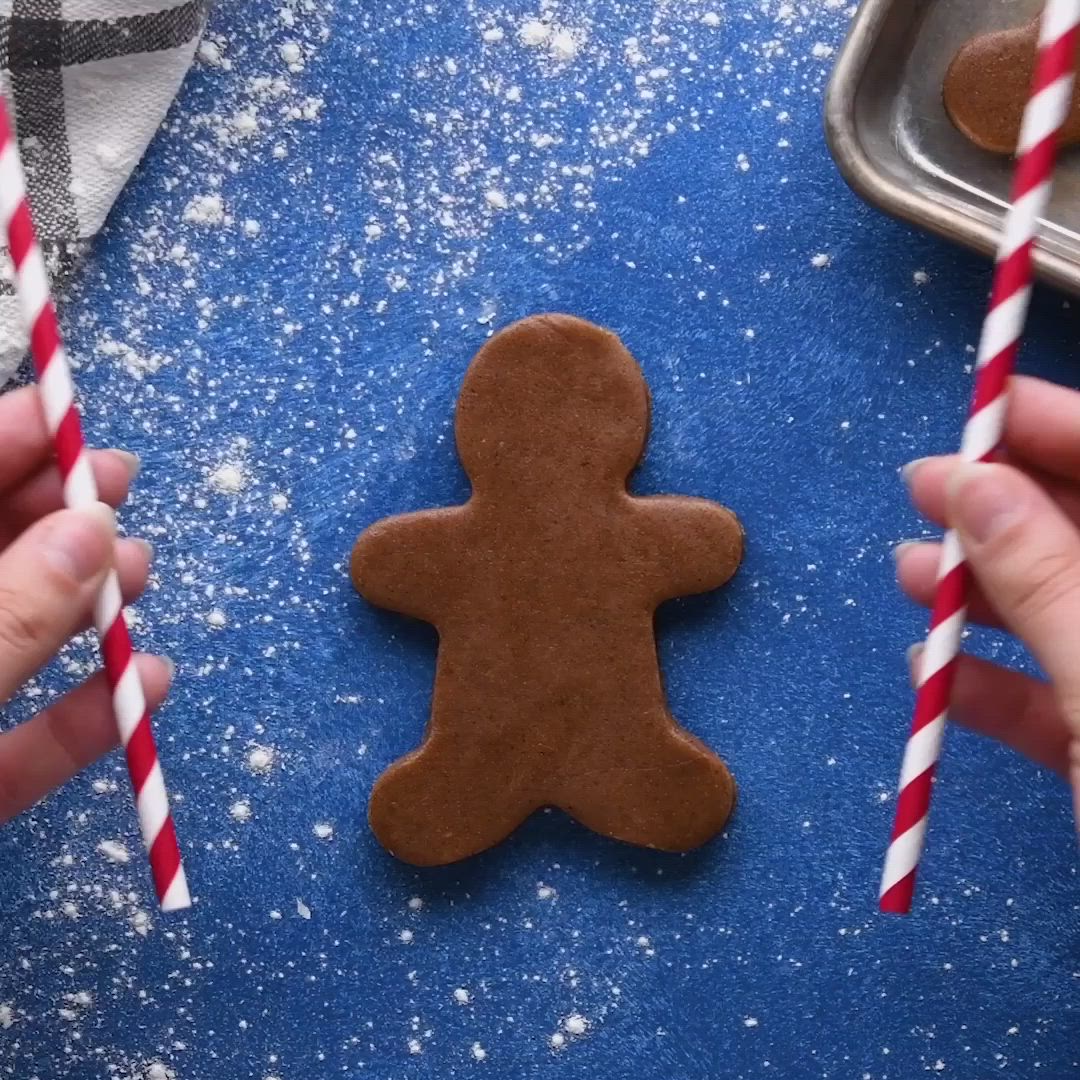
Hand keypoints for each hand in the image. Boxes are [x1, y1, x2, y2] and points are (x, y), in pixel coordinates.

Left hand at [0, 386, 172, 820]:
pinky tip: (143, 688)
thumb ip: (10, 612)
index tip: (69, 416)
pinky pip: (14, 748)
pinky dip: (79, 720)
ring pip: (2, 646)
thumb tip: (94, 531)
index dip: (4, 444)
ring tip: (141, 577)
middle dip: (49, 521)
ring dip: (75, 610)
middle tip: (118, 487)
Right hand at [896, 375, 1079, 821]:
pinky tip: (935, 679)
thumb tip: (969, 482)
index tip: (979, 409)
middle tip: (920, 495)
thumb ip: (1046, 576)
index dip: (1057, 428)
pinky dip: (992, 692)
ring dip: (983, 600)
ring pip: (1069, 621)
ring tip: (910, 578)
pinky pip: (1057, 706)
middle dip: (1005, 514)